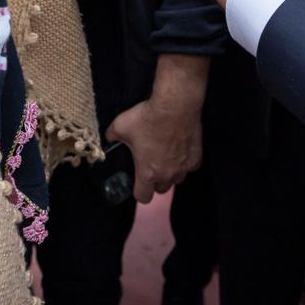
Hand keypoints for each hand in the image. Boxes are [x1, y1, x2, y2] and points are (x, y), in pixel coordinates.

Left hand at [105, 54, 207, 202]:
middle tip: (151, 165)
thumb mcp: (121, 126)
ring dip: (171, 172)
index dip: (139, 191)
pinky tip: (180, 149)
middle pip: (161, 189)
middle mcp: (167, 174)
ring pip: (177, 179)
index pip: (143, 197)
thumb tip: (109, 138)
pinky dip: (185, 161)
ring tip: (166, 156)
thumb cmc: (149, 118)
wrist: (175, 106)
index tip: (137, 183)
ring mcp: (183, 167)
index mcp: (147, 172)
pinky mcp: (196, 158)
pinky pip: (190, 166)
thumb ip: (112, 136)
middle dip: (156, 181)